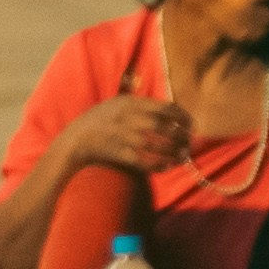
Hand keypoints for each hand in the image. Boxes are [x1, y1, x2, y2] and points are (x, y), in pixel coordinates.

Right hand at [64, 96, 191, 177]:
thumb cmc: (100, 120)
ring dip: (173, 152)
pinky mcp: (119, 153)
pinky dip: (158, 165)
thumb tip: (169, 108)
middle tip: (190, 142)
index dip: (182, 117)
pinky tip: (168, 166)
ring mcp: (122, 137)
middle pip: (162, 127)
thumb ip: (140, 103)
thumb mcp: (117, 103)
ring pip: (156, 146)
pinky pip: (144, 161)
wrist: (76, 139)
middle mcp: (127, 119)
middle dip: (181, 136)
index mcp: (129, 103)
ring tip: (184, 155)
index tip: (192, 124)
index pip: (164, 107)